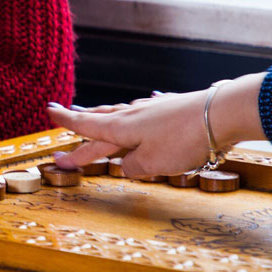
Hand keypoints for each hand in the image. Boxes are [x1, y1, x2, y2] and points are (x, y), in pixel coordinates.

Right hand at [47, 73, 267, 178]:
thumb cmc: (184, 140)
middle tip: (61, 118)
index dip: (67, 122)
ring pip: (120, 114)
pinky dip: (135, 113)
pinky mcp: (172, 109)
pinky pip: (145, 111)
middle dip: (79, 122)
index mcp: (122, 129)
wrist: (222, 113)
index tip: (49, 112)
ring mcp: (153, 110)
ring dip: (103, 116)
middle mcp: (133, 116)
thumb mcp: (151, 164)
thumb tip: (125, 165)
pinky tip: (142, 105)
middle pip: (100, 120)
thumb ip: (132, 167)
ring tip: (93, 114)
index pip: (87, 127)